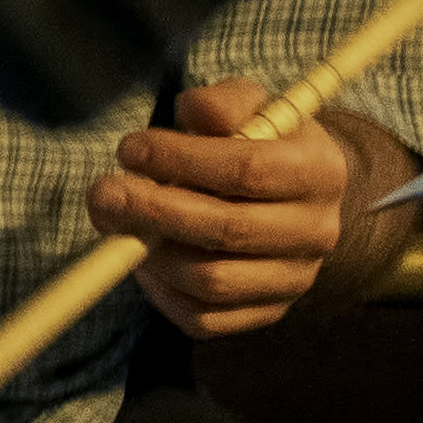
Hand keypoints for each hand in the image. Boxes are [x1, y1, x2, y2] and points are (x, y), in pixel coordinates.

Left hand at [99, 83, 359, 345]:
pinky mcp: (267, 313)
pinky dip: (161, 293)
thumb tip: (193, 110)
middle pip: (227, 231)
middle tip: (101, 193)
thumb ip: (222, 102)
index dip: (181, 160)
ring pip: (211, 281)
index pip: (248, 170)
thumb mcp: (249, 105)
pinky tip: (143, 258)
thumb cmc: (259, 140)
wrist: (294, 194)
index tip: (128, 148)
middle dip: (153, 211)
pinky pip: (204, 320)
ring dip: (152, 254)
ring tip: (118, 223)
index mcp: (321, 171)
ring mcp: (295, 280)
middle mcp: (318, 232)